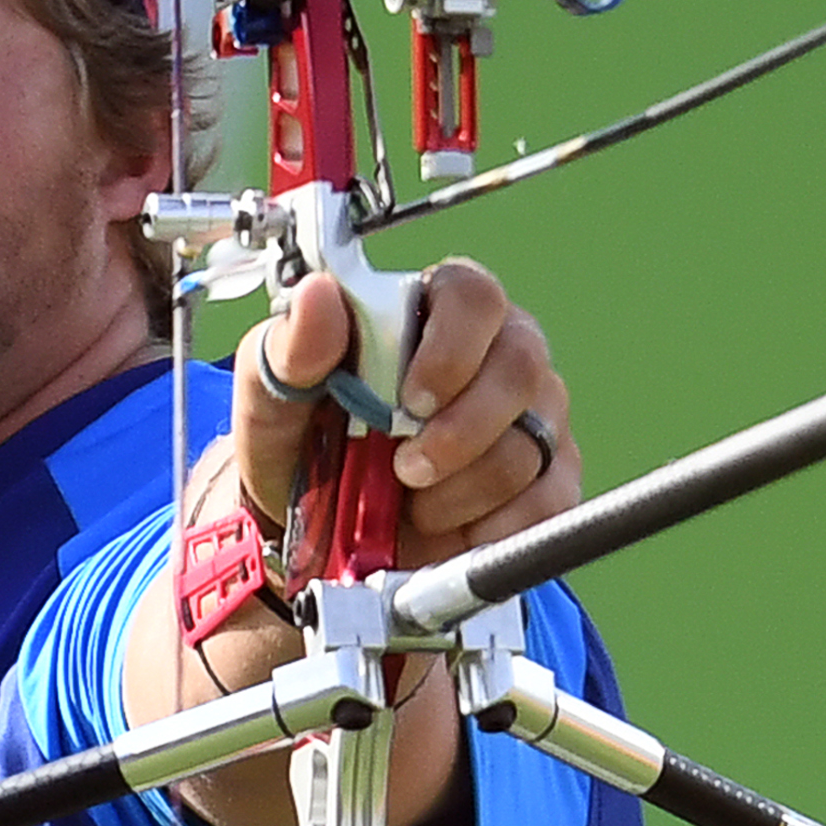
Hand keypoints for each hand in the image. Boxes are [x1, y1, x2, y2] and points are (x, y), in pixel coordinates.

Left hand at [232, 259, 577, 563]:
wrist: (316, 528)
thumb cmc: (303, 441)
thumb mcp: (275, 395)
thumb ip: (292, 347)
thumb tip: (318, 295)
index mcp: (433, 310)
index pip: (473, 296)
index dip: (452, 347)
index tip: (411, 400)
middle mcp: (497, 352)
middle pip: (521, 366)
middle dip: (462, 432)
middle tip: (406, 470)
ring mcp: (531, 415)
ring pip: (531, 443)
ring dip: (464, 489)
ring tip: (413, 504)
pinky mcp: (548, 478)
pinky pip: (550, 500)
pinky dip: (497, 528)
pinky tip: (454, 530)